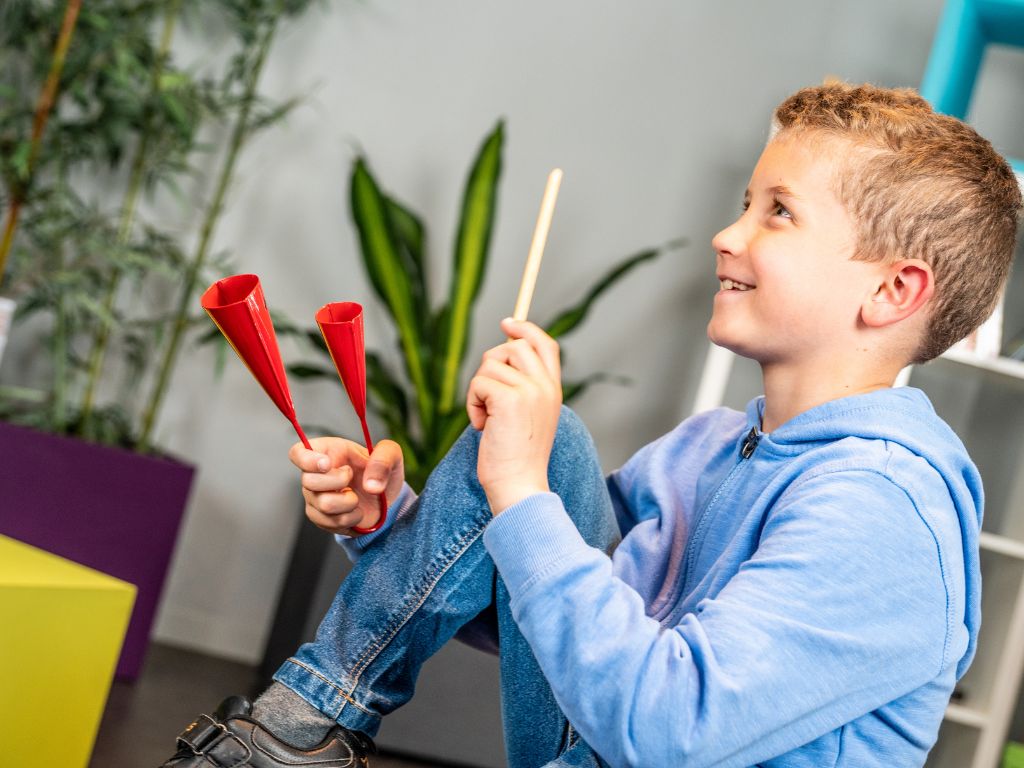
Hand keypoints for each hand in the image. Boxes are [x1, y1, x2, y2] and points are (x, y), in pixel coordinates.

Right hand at [289, 437, 403, 535]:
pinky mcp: (320, 517)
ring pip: (322, 504)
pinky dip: (350, 518)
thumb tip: (371, 485)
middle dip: (338, 481)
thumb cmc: (381, 470)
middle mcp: (314, 474)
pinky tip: (355, 511)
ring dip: (348, 503)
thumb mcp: (392, 455)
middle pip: (308, 481)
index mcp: (326, 451)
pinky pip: (330, 522)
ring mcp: (314, 497)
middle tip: (351, 477)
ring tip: (356, 497)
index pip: (298, 453)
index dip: (307, 459)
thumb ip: (384, 459)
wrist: (385, 497)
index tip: (327, 464)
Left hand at [467, 318, 561, 513]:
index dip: (525, 328)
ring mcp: (529, 390)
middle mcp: (545, 386)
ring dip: (479, 390)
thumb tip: (499, 356)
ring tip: (488, 419)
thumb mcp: (529, 416)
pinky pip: (478, 383)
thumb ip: (523, 388)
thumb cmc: (517, 457)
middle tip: (488, 397)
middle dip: (491, 364)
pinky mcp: (508, 399)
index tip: (508, 323)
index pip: (545, 343)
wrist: (519, 486)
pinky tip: (482, 426)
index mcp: (553, 389)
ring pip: (490, 364)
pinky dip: (472, 405)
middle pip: (512, 346)